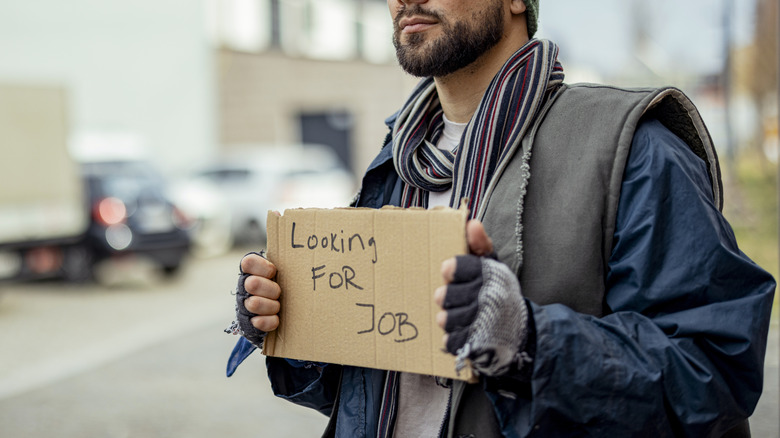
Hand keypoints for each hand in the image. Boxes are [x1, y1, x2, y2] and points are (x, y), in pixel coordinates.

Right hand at [235, 252, 280, 346]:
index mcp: (251, 271)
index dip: (262, 268)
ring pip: (254, 303)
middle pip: (253, 283)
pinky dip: (270, 321)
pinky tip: (276, 318)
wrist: (272, 311)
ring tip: (278, 306)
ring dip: (271, 306)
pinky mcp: (249, 323)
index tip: (273, 272)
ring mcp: (244, 304)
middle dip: (271, 289)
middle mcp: (244, 286)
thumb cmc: (279, 285)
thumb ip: (283, 263)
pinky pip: (259, 322)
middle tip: (279, 292)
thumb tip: (303, 248)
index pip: (248, 262)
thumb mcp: (280, 272)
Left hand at [434, 220, 527, 375]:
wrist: (520, 331)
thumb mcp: (494, 267)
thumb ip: (481, 244)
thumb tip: (472, 223)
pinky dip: (453, 337)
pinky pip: (453, 341)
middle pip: (447, 295)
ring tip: (452, 315)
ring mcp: (485, 324)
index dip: (451, 269)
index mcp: (492, 276)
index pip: (459, 267)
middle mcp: (490, 299)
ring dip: (447, 318)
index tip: (447, 271)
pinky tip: (461, 331)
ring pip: (447, 319)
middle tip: (446, 297)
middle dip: (446, 296)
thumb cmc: (499, 293)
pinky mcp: (479, 346)